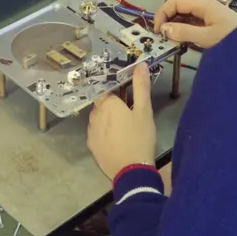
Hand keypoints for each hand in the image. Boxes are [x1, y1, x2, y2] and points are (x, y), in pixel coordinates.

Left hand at [87, 63, 156, 179]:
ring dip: (107, 119)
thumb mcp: (145, 111)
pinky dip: (104, 132)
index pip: (107, 89)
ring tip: (123, 127)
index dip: (116, 92)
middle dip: (112, 105)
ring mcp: (91, 131)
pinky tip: (116, 139)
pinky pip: (96, 132)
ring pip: (98, 118)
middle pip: (102, 104)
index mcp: (107, 103)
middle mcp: (95, 114)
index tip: (126, 96)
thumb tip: (140, 64)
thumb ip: (141, 86)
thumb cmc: (140, 138)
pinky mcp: (91, 145)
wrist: (131, 171)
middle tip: (128, 112)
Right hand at [155, 0, 236, 48]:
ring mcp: (206, 15)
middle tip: (161, 38)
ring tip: (170, 41)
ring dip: (174, 27)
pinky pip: (190, 24)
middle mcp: (203, 6)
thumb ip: (184, 32)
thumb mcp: (207, 37)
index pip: (173, 3)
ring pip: (183, 17)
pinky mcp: (209, 24)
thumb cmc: (232, 39)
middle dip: (166, 21)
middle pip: (177, 8)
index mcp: (202, 4)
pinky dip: (182, 31)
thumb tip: (164, 29)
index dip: (162, 15)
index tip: (157, 31)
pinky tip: (181, 42)